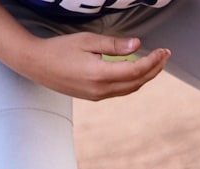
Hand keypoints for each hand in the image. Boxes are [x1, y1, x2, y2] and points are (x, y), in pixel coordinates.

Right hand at [13, 33, 169, 100]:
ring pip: (130, 89)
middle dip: (154, 69)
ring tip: (155, 63)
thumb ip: (114, 45)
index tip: (163, 51)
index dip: (153, 62)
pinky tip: (138, 71)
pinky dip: (133, 81)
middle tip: (165, 55)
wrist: (35, 64)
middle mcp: (101, 89)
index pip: (136, 71)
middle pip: (137, 82)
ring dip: (145, 77)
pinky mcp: (95, 97)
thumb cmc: (59, 48)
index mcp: (100, 74)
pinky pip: (121, 91)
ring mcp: (98, 96)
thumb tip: (138, 44)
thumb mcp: (87, 40)